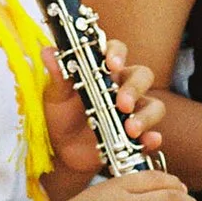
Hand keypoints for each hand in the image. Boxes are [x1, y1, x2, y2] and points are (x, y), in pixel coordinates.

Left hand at [41, 37, 163, 174]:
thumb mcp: (56, 95)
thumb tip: (48, 52)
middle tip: (122, 104)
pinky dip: (153, 138)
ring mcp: (133, 111)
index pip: (117, 51)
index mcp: (104, 70)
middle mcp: (123, 86)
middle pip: (142, 76)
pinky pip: (153, 135)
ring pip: (154, 105)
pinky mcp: (137, 136)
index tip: (112, 64)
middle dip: (134, 88)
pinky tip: (148, 141)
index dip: (117, 53)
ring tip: (131, 130)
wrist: (61, 149)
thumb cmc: (61, 114)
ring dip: (146, 116)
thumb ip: (57, 75)